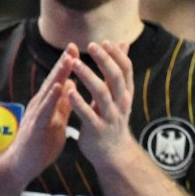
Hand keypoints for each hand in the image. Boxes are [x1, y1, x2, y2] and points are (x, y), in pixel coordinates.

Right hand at [0, 45, 77, 184]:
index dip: (68, 65)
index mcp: (47, 104)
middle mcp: (40, 105)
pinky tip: (58, 87)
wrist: (21, 167)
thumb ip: (62, 103)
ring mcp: (36, 115)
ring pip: (48, 91)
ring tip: (68, 59)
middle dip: (64, 63)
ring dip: (58, 75)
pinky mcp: (35, 127)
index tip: (77, 48)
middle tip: (73, 45)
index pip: (58, 80)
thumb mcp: (56, 121)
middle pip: (53, 80)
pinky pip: (44, 111)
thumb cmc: (39, 145)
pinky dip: (52, 98)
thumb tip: (71, 84)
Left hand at [68, 42, 137, 169]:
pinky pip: (88, 115)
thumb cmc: (113, 119)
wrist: (113, 154)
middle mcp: (120, 103)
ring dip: (88, 77)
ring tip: (75, 63)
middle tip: (92, 45)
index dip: (117, 55)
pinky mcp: (97, 130)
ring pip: (102, 93)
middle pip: (115, 78)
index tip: (105, 42)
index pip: (126, 69)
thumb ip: (119, 69)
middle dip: (104, 60)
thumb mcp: (119, 94)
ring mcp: (110, 117)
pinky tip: (68, 92)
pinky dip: (79, 103)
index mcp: (125, 93)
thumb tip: (123, 42)